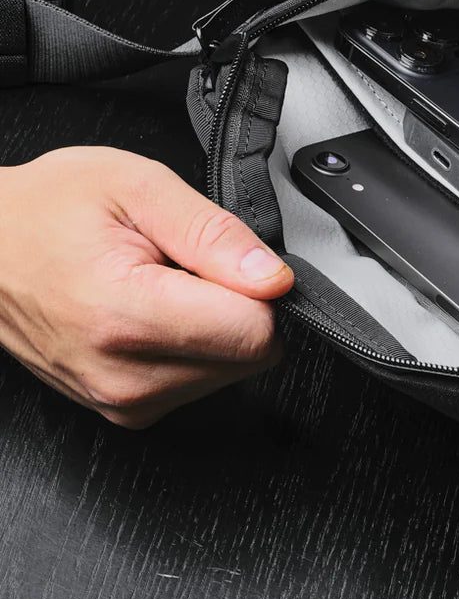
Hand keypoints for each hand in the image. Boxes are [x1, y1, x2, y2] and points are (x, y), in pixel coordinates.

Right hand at [0, 146, 293, 427]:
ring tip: (158, 287)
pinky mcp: (126, 410)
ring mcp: (123, 401)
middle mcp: (125, 376)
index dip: (259, 290)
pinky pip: (200, 381)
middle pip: (250, 358)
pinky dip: (191, 347)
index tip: (227, 263)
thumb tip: (273, 278)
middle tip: (181, 269)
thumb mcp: (136, 188)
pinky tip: (150, 314)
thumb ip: (215, 235)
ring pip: (232, 372)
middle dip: (236, 307)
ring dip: (213, 328)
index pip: (256, 334)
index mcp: (127, 316)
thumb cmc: (44, 213)